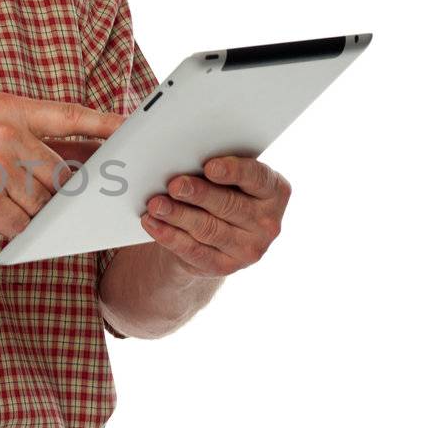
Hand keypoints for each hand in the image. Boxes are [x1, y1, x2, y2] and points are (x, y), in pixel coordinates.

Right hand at [0, 95, 125, 239]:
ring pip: (41, 203)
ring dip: (30, 212)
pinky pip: (19, 224)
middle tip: (41, 196)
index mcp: (9, 109)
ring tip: (0, 200)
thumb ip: (35, 143)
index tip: (134, 128)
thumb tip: (86, 162)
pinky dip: (12, 228)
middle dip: (56, 192)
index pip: (69, 115)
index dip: (105, 123)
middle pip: (59, 173)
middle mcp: (4, 133)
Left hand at [139, 155, 291, 276]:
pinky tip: (153, 223)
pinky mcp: (225, 267)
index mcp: (274, 192)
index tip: (210, 166)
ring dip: (178, 215)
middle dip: (199, 194)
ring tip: (155, 204)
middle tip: (174, 185)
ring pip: (208, 229)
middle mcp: (267, 223)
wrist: (215, 238)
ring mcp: (249, 249)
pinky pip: (194, 250)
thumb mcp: (228, 180)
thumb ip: (217, 169)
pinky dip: (170, 236)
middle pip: (229, 205)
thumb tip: (186, 161)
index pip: (257, 178)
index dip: (234, 171)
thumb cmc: (221, 194)